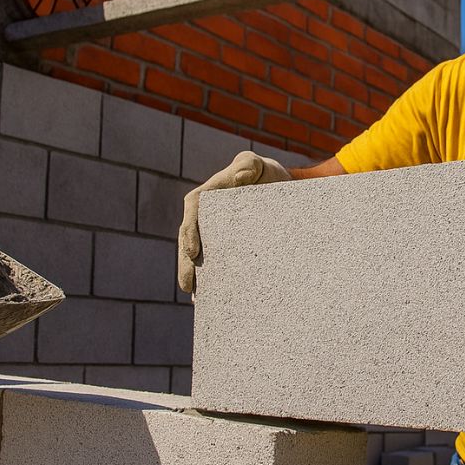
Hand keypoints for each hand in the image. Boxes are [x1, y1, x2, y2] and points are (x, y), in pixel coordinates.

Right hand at [177, 151, 290, 293]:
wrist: (278, 188)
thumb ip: (250, 165)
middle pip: (190, 238)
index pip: (194, 210)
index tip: (193, 252)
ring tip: (196, 298)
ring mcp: (212, 231)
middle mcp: (206, 215)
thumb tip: (240, 178)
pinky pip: (212, 262)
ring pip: (197, 255)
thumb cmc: (266, 175)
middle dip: (186, 263)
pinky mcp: (223, 245)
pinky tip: (208, 299)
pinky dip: (209, 279)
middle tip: (188, 285)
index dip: (190, 231)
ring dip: (194, 275)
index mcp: (209, 194)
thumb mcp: (261, 166)